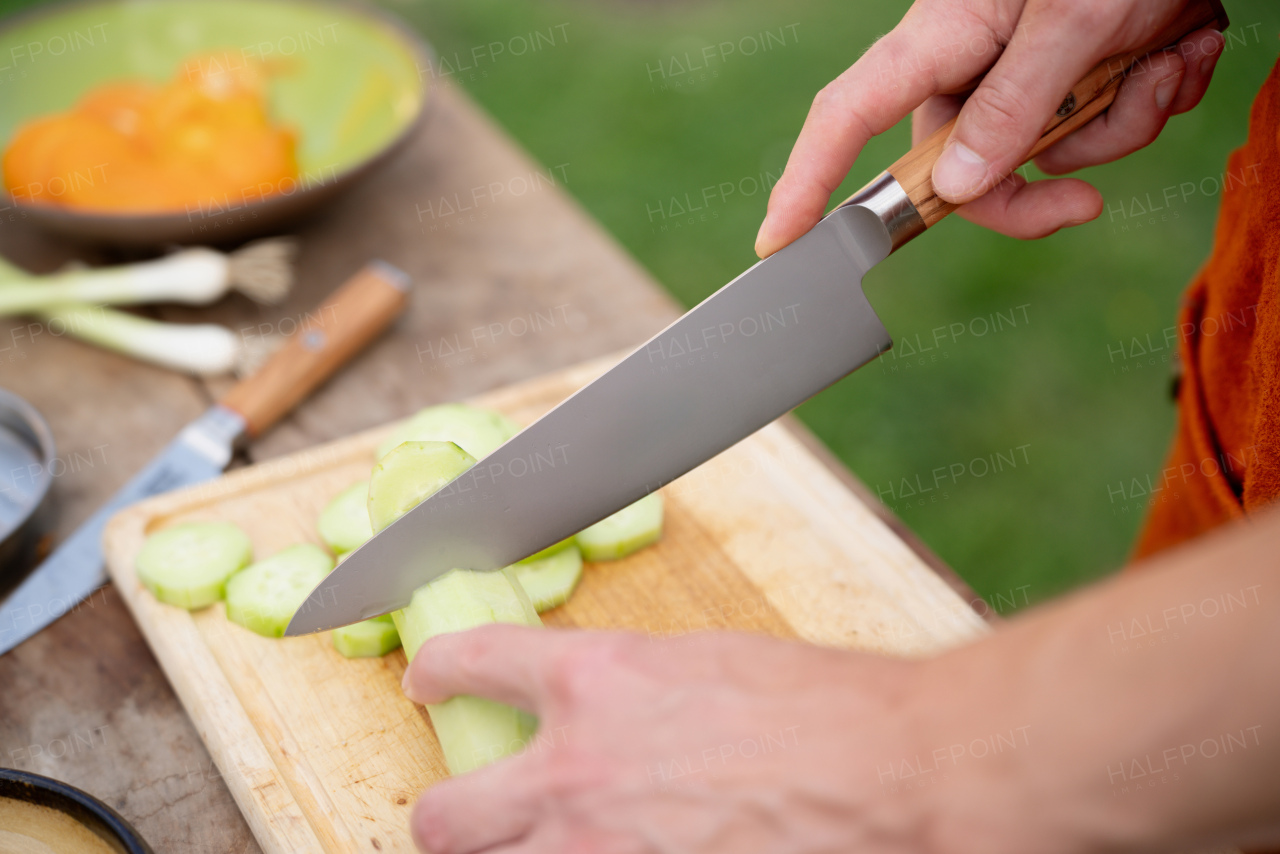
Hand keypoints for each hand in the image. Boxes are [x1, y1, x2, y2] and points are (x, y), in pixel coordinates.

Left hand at [401, 627, 945, 852]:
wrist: (898, 772)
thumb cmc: (827, 707)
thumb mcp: (711, 663)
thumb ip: (634, 690)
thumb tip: (606, 709)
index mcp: (597, 681)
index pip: (469, 665)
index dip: (437, 674)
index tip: (431, 683)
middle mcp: (575, 772)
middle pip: (443, 815)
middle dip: (446, 814)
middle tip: (465, 809)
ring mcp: (598, 852)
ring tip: (534, 847)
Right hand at [755, 0, 1225, 255]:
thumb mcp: (1074, 19)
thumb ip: (1013, 106)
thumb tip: (954, 186)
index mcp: (943, 35)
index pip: (847, 116)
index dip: (806, 179)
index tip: (777, 240)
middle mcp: (973, 58)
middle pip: (959, 168)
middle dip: (1029, 194)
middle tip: (1085, 206)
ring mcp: (1023, 67)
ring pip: (1040, 151)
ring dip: (1118, 124)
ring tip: (1165, 57)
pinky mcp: (1075, 70)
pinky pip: (1096, 126)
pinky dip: (1148, 100)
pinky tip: (1179, 48)